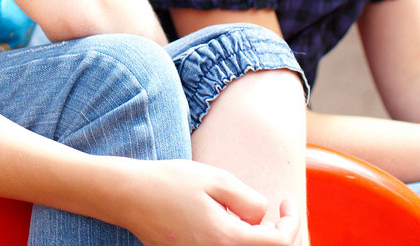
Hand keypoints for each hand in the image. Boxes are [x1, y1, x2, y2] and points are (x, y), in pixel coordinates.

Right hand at [116, 159, 299, 245]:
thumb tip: (264, 215)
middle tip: (277, 209)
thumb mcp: (215, 179)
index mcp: (226, 239)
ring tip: (251, 213)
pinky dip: (236, 239)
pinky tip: (229, 220)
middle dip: (277, 233)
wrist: (129, 196)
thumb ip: (248, 200)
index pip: (277, 242)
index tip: (287, 201)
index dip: (291, 222)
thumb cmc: (170, 183)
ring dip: (257, 237)